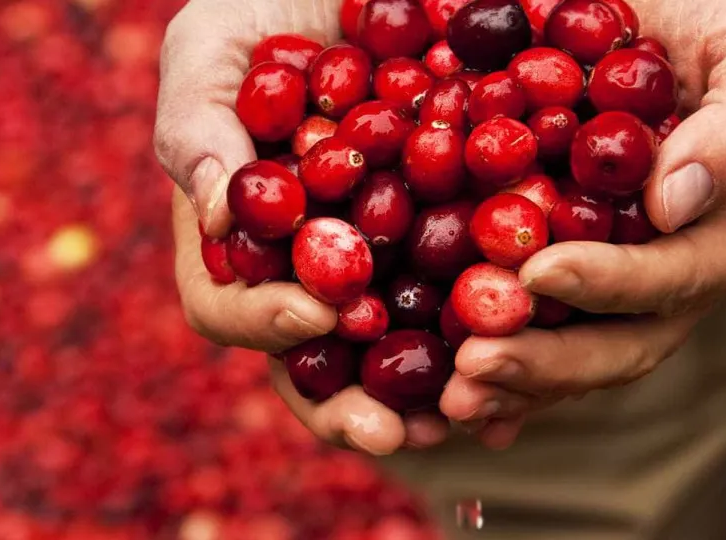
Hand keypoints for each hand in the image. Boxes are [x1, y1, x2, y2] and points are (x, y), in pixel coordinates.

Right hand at [160, 0, 462, 455]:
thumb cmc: (263, 12)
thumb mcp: (214, 47)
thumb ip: (197, 121)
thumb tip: (214, 203)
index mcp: (241, 241)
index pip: (229, 306)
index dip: (264, 321)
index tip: (315, 310)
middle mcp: (307, 268)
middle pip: (315, 360)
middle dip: (349, 404)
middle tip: (393, 430)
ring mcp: (379, 262)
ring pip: (395, 351)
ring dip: (429, 394)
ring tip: (470, 412)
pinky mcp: (452, 238)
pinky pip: (469, 300)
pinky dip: (492, 336)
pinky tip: (529, 359)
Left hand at [441, 0, 725, 447]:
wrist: (670, 30)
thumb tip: (675, 199)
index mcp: (723, 236)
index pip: (668, 276)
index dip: (607, 281)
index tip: (538, 271)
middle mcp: (664, 275)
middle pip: (611, 343)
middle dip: (543, 363)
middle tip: (474, 369)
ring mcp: (610, 278)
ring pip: (562, 347)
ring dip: (505, 377)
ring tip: (446, 397)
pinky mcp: (560, 263)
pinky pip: (524, 320)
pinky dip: (484, 349)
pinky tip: (438, 384)